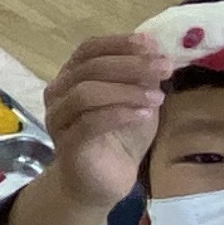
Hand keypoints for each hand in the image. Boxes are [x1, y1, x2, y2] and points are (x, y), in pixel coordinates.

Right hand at [40, 32, 173, 216]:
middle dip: (131, 64)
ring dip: (126, 90)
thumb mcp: (137, 100)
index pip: (89, 49)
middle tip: (165, 67)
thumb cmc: (119, 137)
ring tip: (158, 97)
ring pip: (86, 93)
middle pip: (90, 68)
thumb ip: (141, 76)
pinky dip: (120, 114)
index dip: (119, 43)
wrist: (103, 182)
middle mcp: (58, 93)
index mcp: (72, 76)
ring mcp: (59, 119)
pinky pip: (90, 123)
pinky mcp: (67, 144)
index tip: (151, 44)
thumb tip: (156, 50)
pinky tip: (144, 116)